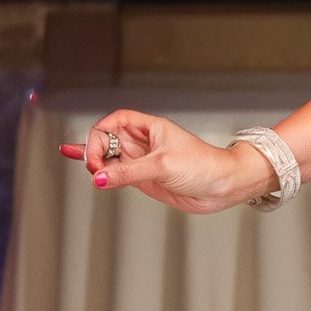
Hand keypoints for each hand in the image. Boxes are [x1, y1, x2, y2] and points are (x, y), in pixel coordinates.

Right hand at [58, 110, 275, 213]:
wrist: (223, 187)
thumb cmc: (204, 166)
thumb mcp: (162, 166)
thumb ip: (128, 172)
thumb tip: (100, 177)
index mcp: (149, 128)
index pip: (113, 122)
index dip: (100, 134)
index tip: (97, 155)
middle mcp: (143, 142)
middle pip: (106, 140)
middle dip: (96, 151)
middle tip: (96, 168)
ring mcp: (142, 161)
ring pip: (109, 158)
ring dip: (96, 163)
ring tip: (89, 169)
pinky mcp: (143, 178)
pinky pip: (117, 174)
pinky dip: (102, 173)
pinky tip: (86, 170)